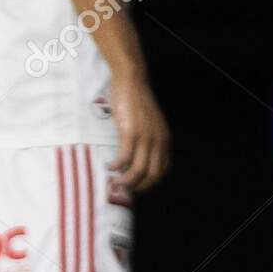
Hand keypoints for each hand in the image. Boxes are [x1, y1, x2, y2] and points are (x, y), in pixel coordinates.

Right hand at [109, 73, 169, 193]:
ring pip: (138, 170)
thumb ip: (148, 140)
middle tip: (123, 191)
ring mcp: (145, 137)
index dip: (149, 184)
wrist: (132, 81)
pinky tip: (109, 166)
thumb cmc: (137, 102)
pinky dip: (116, 166)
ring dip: (125, 181)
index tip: (135, 189)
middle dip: (137, 188)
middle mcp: (158, 140)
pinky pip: (124, 158)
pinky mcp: (130, 132)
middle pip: (151, 175)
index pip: (162, 171)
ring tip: (113, 183)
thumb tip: (135, 159)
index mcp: (164, 139)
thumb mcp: (149, 124)